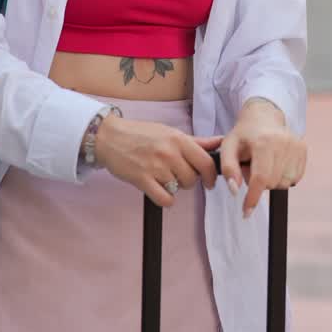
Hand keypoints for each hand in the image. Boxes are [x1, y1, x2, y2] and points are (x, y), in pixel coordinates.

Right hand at [94, 114, 222, 207]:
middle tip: (178, 175)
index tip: (209, 182)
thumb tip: (220, 141)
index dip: (211, 175)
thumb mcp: (171, 132)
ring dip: (174, 187)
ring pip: (178, 189)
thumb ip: (197, 141)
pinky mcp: (142, 179)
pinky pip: (164, 199)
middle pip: (192, 179)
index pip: (206, 162)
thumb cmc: (142, 134)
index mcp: (179, 139)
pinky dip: (165, 199)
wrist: (110, 137)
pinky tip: (159, 190)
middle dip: (188, 180)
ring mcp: (155, 166)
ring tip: (164, 177)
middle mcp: (169, 152)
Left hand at [219, 98, 306, 217]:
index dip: (253, 198)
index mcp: (264, 142)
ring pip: (284, 183)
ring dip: (272, 181)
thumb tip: (235, 190)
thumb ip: (228, 169)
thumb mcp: (228, 147)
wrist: (264, 116)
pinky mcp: (303, 149)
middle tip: (252, 169)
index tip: (246, 212)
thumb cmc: (244, 134)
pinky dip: (282, 177)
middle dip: (260, 184)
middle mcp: (283, 143)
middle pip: (272, 183)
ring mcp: (296, 146)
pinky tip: (275, 164)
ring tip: (264, 165)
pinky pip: (294, 178)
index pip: (261, 179)